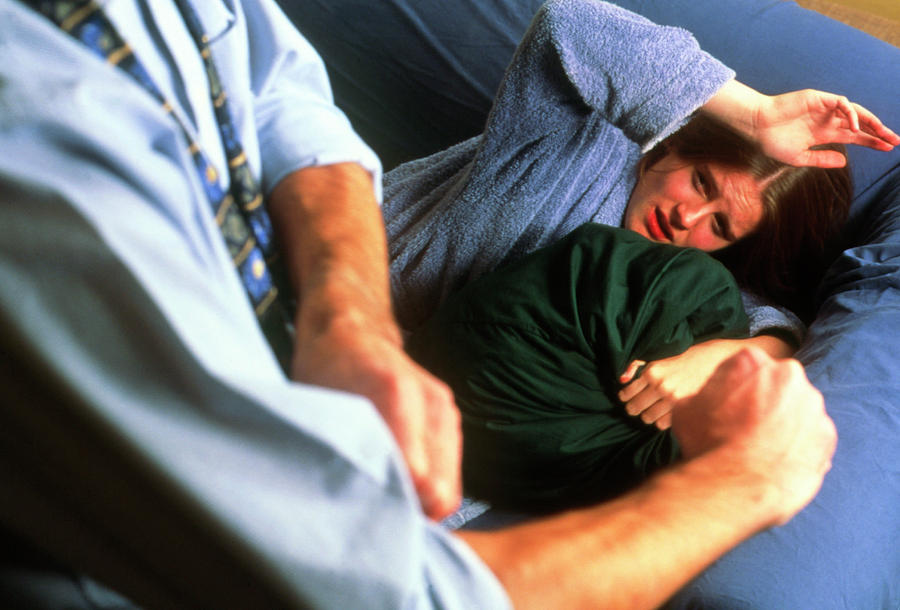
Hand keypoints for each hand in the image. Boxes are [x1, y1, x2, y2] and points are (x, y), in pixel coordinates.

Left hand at [291, 315, 462, 521]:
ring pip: (449, 488)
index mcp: (395, 393)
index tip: (367, 511)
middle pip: (441, 492)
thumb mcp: (318, 407)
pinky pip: (449, 472)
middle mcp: (430, 403)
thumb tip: (356, 507)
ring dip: (419, 498)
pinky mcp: (450, 418)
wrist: (352, 327)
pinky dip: (426, 483)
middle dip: (409, 510)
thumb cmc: (324, 367)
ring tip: (384, 493)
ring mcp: (446, 410)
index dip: (392, 506)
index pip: (418, 479)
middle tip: (374, 512)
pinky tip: (397, 476)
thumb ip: (340, 452)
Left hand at [618, 336, 794, 429]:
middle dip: (634, 409)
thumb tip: (622, 379)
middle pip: (635, 409)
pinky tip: (667, 414)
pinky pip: (664, 424)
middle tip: (637, 407)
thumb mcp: (662, 357)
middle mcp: (661, 386)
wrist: (721, 360)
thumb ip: (639, 366)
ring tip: (652, 411)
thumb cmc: (689, 357)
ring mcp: (674, 401)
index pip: (627, 393)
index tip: (626, 398)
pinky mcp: (687, 410)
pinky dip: (662, 422)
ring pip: (648, 419)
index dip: (625, 397)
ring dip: (648, 416)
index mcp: (653, 371)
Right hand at [671, 348, 836, 525]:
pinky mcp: (827, 435)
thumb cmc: (706, 443)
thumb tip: (708, 402)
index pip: (744, 366)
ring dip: (783, 423)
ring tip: (760, 448)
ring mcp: (813, 405)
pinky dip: (798, 446)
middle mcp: (789, 375)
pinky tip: (777, 461)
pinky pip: (812, 437)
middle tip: (744, 427)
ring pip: (797, 410)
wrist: (734, 486)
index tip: (725, 407)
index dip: (732, 388)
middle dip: (763, 401)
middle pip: (776, 384)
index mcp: (752, 360)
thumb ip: (704, 395)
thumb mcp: (686, 408)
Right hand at [703, 80, 898, 167]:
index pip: (855, 136)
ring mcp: (825, 108)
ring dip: (871, 121)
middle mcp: (828, 120)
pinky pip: (841, 104)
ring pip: (856, 112)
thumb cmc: (772, 142)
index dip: (872, 141)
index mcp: (824, 133)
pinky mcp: (819, 98)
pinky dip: (851, 114)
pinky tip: (855, 127)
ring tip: (884, 132)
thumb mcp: (800, 157)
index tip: (888, 148)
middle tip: (895, 141)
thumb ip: (822, 159)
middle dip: (879, 132)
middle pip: (860, 124)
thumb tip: (845, 162)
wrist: (756, 127)